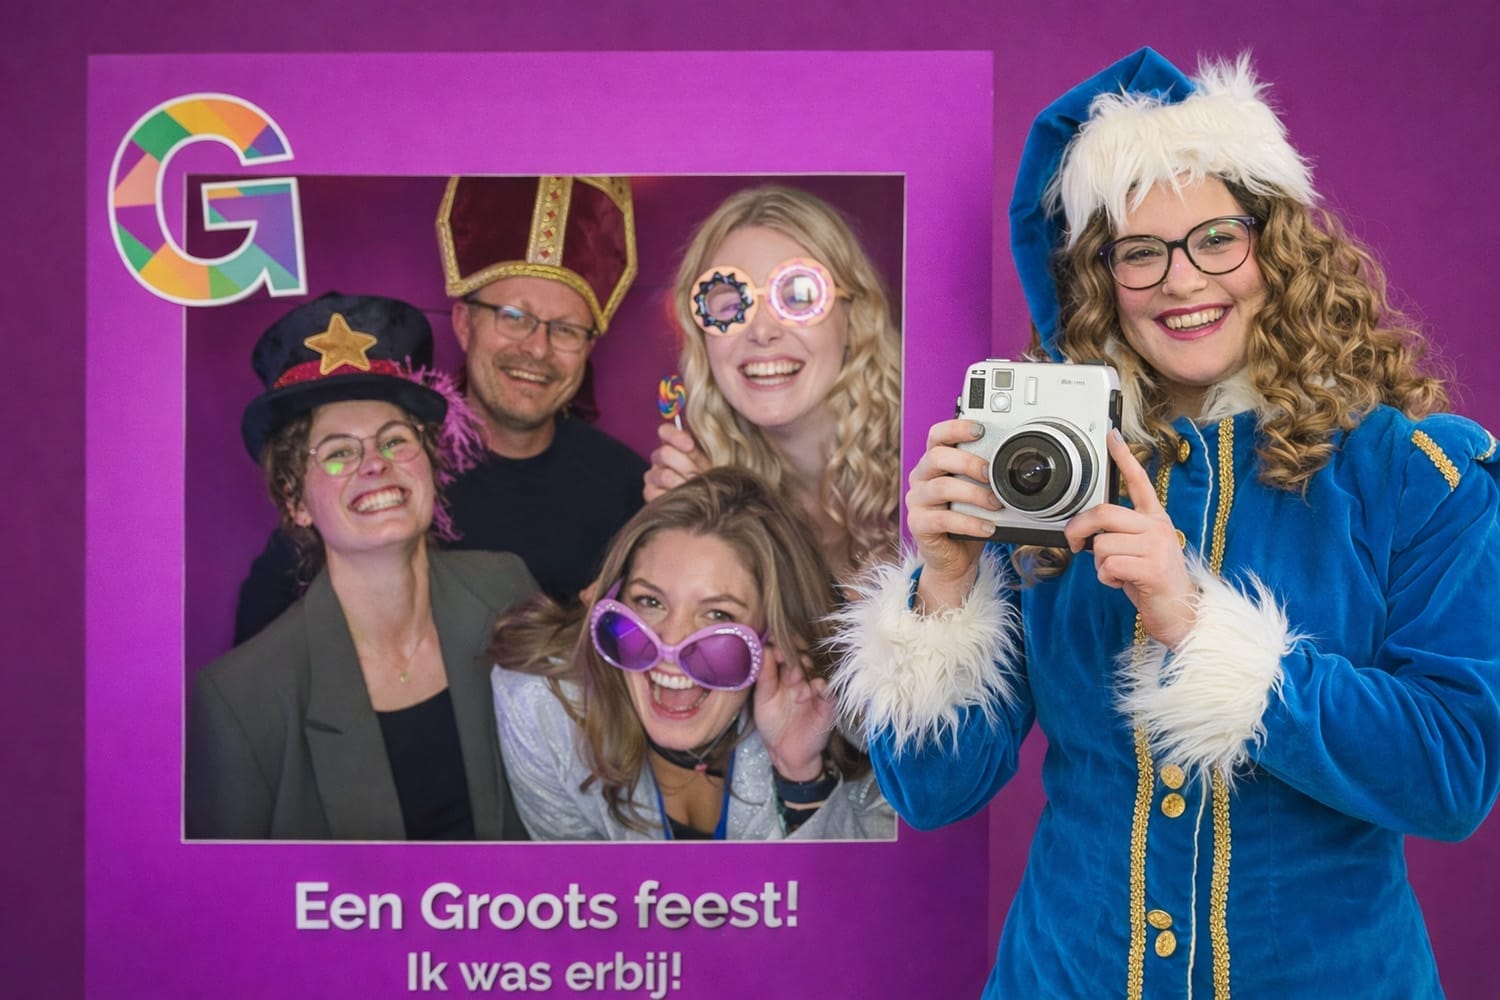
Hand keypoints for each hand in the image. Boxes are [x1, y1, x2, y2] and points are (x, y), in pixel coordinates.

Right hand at [643, 423, 709, 500]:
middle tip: (700, 475)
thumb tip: (706, 435)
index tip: (690, 445)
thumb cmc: (712, 475)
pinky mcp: (651, 493)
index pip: (665, 431)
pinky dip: (674, 497)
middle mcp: (661, 457)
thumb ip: (708, 444)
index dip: (675, 436)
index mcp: (674, 443)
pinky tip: (685, 499)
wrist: (711, 502)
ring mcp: (653, 476)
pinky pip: (657, 493)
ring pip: (664, 475)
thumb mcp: (714, 458)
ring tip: (697, 490)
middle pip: (664, 453)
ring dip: (683, 483)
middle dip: (686, 465)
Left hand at [753, 641, 834, 781]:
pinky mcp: (828, 703)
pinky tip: (807, 693)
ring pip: (815, 669)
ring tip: (793, 680)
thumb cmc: (773, 724)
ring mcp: (815, 689)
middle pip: (801, 656)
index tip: (772, 645)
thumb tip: (764, 649)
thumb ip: (765, 676)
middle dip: (792, 656)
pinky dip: (820, 687)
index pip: (785, 651)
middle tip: (782, 659)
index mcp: (783, 674)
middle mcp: (801, 677)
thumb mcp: (763, 700)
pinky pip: (829, 690)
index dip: (779, 646)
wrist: (786, 753)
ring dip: (804, 670)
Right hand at [906, 418, 1001, 611]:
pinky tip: (988, 527)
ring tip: (996, 504)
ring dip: (974, 494)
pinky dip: (970, 523)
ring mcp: (917, 501)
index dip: (956, 428)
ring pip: (941, 487)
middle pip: (936, 457)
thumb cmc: (970, 518)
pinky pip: (943, 519)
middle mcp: (921, 477)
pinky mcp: (918, 524)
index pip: (936, 435)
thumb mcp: (979, 491)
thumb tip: (1016, 462)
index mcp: (934, 462)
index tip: (981, 430)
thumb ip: (987, 474)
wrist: (955, 557)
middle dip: (969, 462)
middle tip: (992, 475)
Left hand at [1063, 430, 1194, 647]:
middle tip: (1073, 544)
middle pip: (1103, 513)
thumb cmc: (1153, 582)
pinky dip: (1107, 579)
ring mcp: (1157, 546)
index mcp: (1154, 518)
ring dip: (1099, 565)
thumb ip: (1119, 533)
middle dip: (1078, 530)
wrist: (1180, 613)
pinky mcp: (1152, 568)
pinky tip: (1124, 583)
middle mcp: (1157, 527)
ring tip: (1118, 573)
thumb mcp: (1138, 550)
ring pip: (1102, 544)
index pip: (1138, 481)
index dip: (1123, 457)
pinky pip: (1109, 565)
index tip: (1111, 435)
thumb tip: (1088, 530)